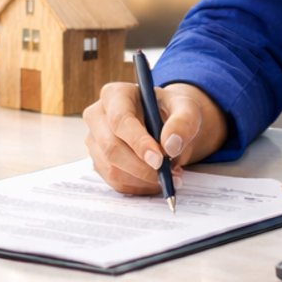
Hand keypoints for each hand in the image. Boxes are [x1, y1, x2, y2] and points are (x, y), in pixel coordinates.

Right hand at [82, 79, 226, 194]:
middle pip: (111, 147)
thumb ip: (183, 122)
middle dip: (142, 167)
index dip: (138, 142)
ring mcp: (95, 141)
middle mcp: (97, 116)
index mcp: (115, 94)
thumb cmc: (172, 111)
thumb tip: (171, 145)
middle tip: (169, 174)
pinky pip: (115, 182)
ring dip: (144, 179)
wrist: (166, 124)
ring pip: (112, 169)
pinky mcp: (99, 162)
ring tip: (169, 174)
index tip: (159, 160)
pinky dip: (139, 186)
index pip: (119, 120)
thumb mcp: (186, 108)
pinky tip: (156, 180)